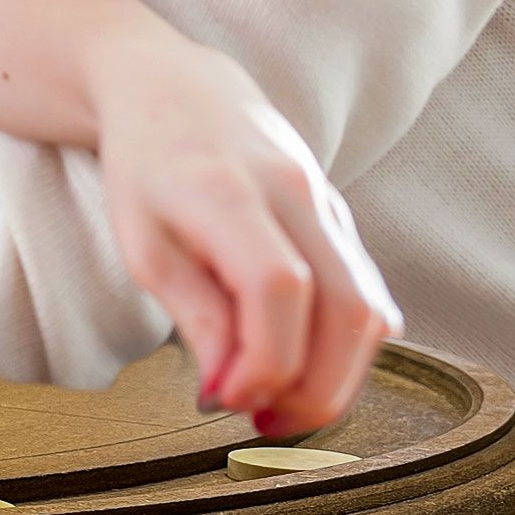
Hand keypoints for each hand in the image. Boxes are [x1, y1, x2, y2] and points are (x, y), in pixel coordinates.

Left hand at [89, 43, 402, 435]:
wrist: (177, 90)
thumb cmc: (147, 168)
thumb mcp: (143, 243)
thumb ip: (193, 314)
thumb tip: (229, 391)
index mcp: (227, 190)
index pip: (278, 286)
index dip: (266, 359)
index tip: (229, 400)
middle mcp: (294, 191)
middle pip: (346, 308)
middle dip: (315, 389)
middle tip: (263, 424)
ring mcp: (329, 203)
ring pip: (371, 310)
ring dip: (337, 378)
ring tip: (278, 408)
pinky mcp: (343, 221)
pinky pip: (367, 296)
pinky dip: (345, 350)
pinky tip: (300, 369)